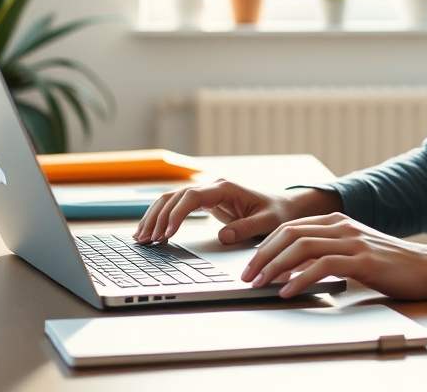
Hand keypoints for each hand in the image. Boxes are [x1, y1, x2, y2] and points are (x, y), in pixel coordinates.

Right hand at [132, 180, 339, 244]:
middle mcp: (212, 187)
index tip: (167, 233)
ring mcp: (207, 193)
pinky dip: (162, 217)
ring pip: (171, 199)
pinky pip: (177, 207)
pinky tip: (150, 231)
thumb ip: (246, 228)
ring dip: (154, 217)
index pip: (192, 196)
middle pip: (174, 196)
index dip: (176, 214)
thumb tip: (223, 236)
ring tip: (141, 238)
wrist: (285, 205)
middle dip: (158, 217)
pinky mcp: (204, 202)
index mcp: (225, 187)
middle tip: (146, 240)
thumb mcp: (268, 222)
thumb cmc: (278, 212)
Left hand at [241, 212, 426, 300]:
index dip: (266, 246)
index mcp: (337, 221)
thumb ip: (327, 253)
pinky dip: (301, 279)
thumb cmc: (390, 264)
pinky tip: (289, 291)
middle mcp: (342, 226)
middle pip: (290, 234)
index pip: (290, 227)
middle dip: (263, 256)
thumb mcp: (354, 251)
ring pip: (303, 247)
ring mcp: (353, 241)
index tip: (251, 266)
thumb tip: (292, 269)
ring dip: (276, 267)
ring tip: (261, 285)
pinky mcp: (363, 260)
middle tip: (248, 276)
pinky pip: (323, 266)